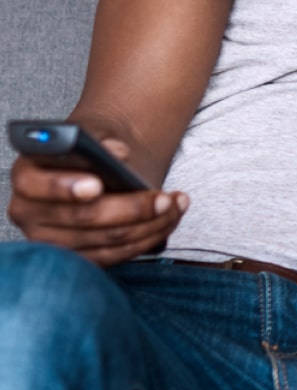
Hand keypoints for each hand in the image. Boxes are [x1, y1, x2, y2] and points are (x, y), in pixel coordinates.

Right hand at [8, 138, 188, 265]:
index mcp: (27, 176)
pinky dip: (147, 238)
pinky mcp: (76, 258)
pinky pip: (115, 256)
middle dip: (131, 208)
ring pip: (105, 241)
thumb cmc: (92, 148)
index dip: (65, 187)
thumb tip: (118, 153)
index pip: (35, 186)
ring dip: (149, 224)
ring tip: (176, 204)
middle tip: (165, 198)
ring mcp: (51, 241)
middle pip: (82, 218)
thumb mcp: (94, 132)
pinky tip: (169, 221)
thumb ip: (101, 139)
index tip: (97, 184)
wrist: (98, 165)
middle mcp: (30, 214)